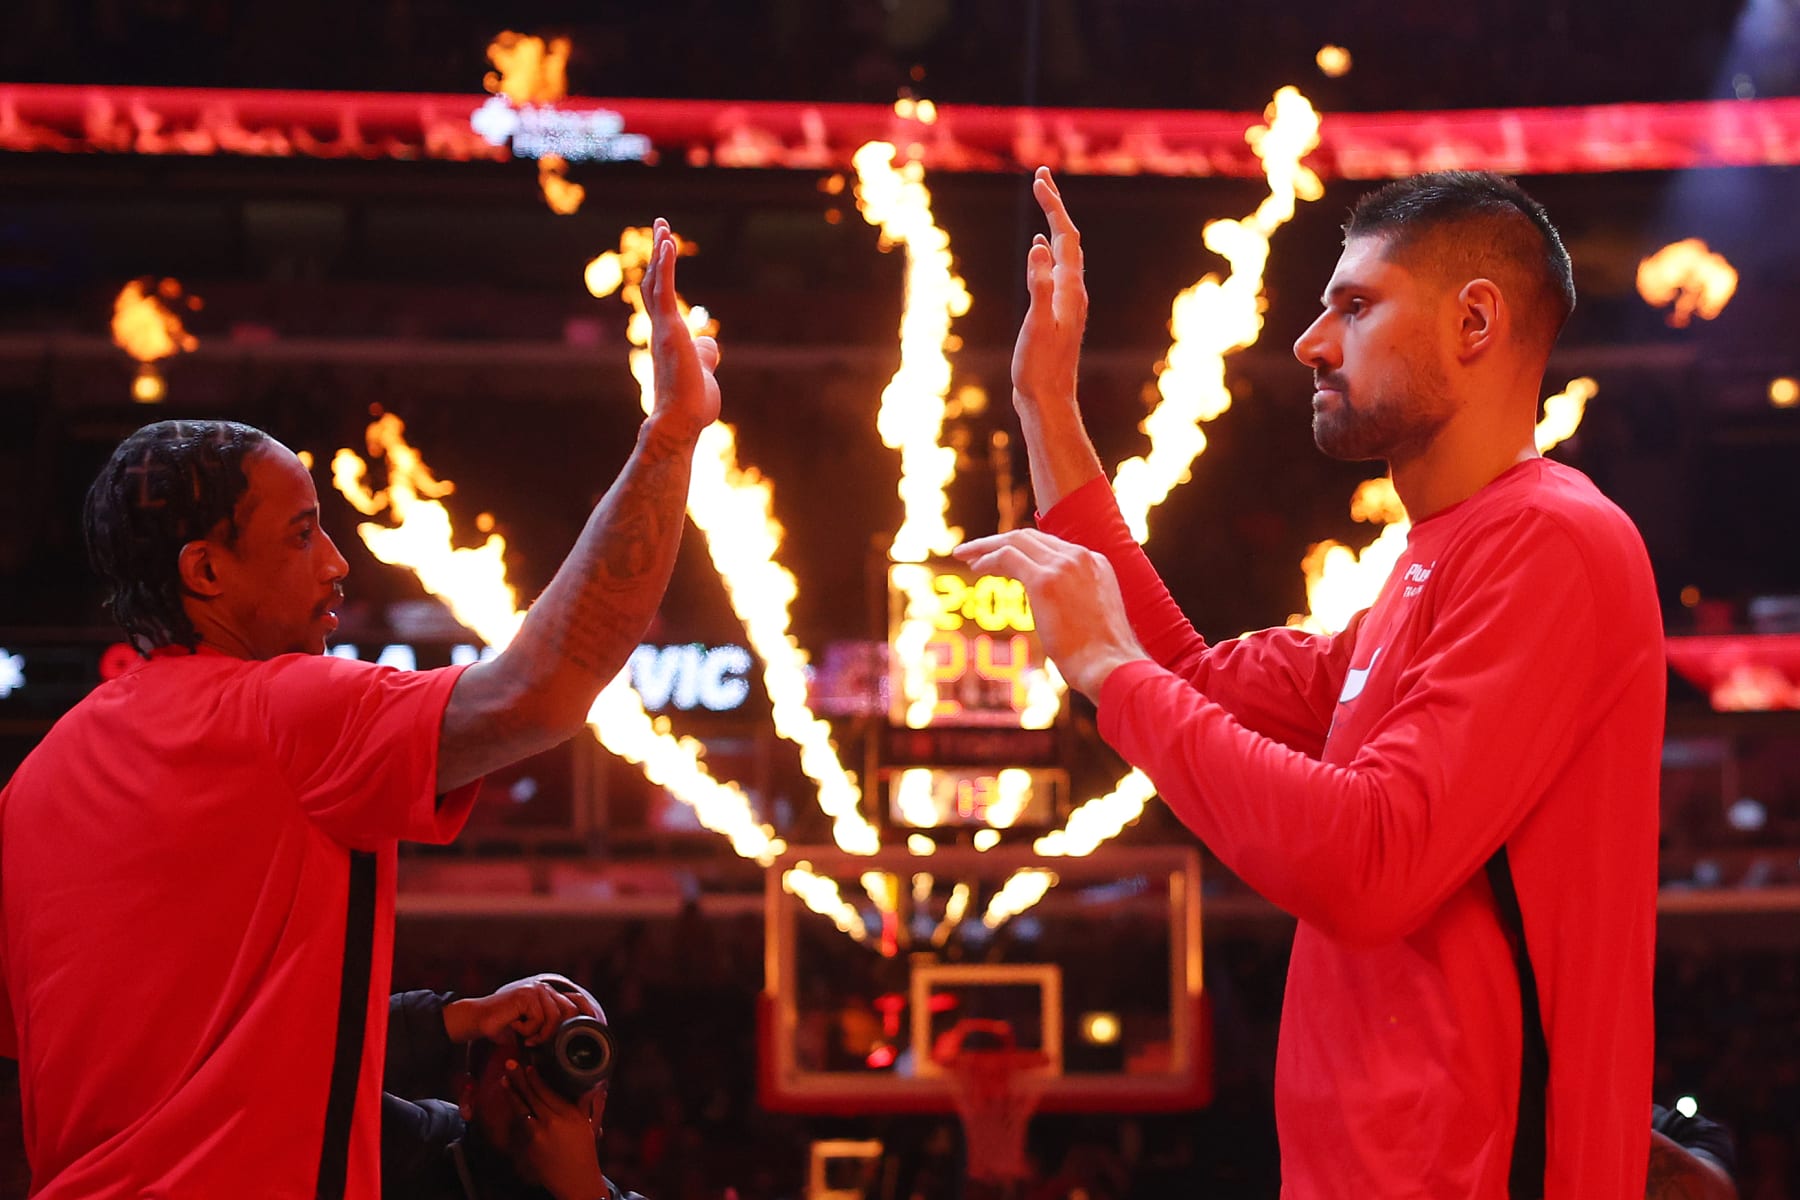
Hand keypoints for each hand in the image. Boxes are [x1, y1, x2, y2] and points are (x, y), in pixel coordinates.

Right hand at [444, 975, 579, 1046]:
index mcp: (549, 995)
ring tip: (526, 1037)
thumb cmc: (503, 1028)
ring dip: (540, 1034)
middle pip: (570, 1011)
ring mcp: (537, 989)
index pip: (577, 1001)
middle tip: (536, 1042)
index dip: (588, 1014)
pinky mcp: (527, 994)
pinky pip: (538, 1020)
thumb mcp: (530, 1030)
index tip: (594, 1028)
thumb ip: (548, 1031)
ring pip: (554, 1018)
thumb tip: (568, 1050)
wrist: (477, 1020)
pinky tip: (514, 1025)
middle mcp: (546, 989)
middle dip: (556, 1033)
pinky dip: (527, 1030)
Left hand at [503, 1060, 611, 1199]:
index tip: (529, 1067)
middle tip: (509, 1064)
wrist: (576, 1181)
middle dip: (520, 1078)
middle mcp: (554, 1121)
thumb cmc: (585, 1152)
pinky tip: (510, 1100)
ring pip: (522, 1108)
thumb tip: (598, 1084)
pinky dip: (515, 1110)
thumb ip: (590, 1103)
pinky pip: (521, 1124)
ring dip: (512, 1092)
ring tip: (504, 1079)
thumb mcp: (590, 1125)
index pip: (549, 1091)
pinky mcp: (529, 1146)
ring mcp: (539, 1134)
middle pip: (533, 1095)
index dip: (536, 1078)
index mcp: (570, 1114)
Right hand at [641, 217, 721, 438]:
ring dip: (660, 252)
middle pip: (654, 283)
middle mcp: (659, 330)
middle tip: (661, 226)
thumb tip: (708, 340)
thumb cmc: (692, 406)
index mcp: (667, 340)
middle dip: (658, 254)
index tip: (665, 251)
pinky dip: (665, 264)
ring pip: (656, 282)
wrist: (681, 423)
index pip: (661, 300)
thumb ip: (704, 354)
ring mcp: (662, 329)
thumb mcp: (703, 373)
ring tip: (663, 225)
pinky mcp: (668, 329)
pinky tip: (668, 242)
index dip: (662, 274)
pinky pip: (664, 290)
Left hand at [954, 529, 1146, 697]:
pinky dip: (987, 559)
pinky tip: (975, 569)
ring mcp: (1064, 566)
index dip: (1024, 550)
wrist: (1112, 667)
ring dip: (986, 546)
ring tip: (964, 556)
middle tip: (973, 551)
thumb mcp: (1095, 620)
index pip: (1052, 546)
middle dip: (999, 541)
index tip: (1003, 559)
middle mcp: (1081, 557)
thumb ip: (1078, 604)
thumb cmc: (1104, 657)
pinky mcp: (1045, 581)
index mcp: (1096, 564)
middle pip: (1032, 537)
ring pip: (1016, 540)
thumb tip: (1060, 616)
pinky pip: (1007, 557)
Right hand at [1011, 167, 1087, 415]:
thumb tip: (1040, 247)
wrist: (1048, 401)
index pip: (1066, 236)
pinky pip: (1056, 270)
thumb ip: (1039, 286)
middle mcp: (1073, 291)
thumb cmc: (1039, 368)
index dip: (1053, 205)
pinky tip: (1040, 250)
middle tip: (1042, 177)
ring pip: (1064, 253)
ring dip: (1054, 225)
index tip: (1038, 179)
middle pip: (1069, 238)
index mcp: (1069, 289)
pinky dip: (1048, 251)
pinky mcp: (1057, 313)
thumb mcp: (1037, 325)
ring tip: (1044, 202)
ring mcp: (1066, 302)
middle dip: (1055, 206)